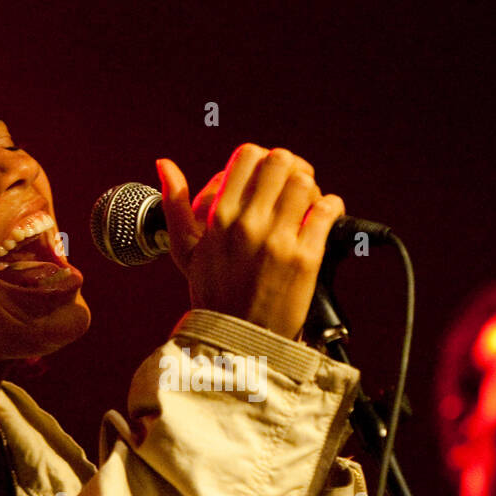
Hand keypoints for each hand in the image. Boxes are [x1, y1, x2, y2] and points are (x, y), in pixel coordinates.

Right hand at [155, 144, 344, 339]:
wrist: (240, 340)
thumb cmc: (214, 295)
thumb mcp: (186, 251)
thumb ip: (175, 204)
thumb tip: (163, 163)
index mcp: (219, 217)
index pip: (248, 155)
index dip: (264, 159)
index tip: (268, 177)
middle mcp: (247, 225)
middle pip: (280, 162)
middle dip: (291, 169)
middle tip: (293, 187)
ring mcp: (277, 241)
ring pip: (305, 183)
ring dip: (312, 189)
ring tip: (308, 206)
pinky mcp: (305, 258)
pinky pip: (326, 211)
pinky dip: (331, 208)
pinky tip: (325, 217)